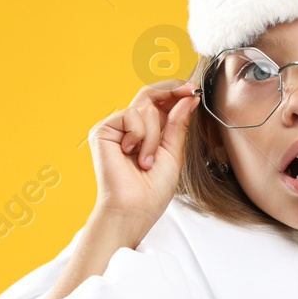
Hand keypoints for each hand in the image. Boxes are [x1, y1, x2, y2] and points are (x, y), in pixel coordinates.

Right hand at [88, 79, 199, 239]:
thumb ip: (178, 124)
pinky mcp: (103, 130)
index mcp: (146, 132)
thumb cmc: (152, 190)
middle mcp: (129, 127)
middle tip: (190, 91)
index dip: (175, 92)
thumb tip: (189, 97)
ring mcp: (115, 127)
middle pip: (150, 94)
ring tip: (147, 161)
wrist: (134, 209)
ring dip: (154, 136)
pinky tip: (132, 154)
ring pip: (145, 108)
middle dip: (172, 92)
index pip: (158, 102)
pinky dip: (140, 135)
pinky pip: (131, 115)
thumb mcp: (173, 153)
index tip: (194, 90)